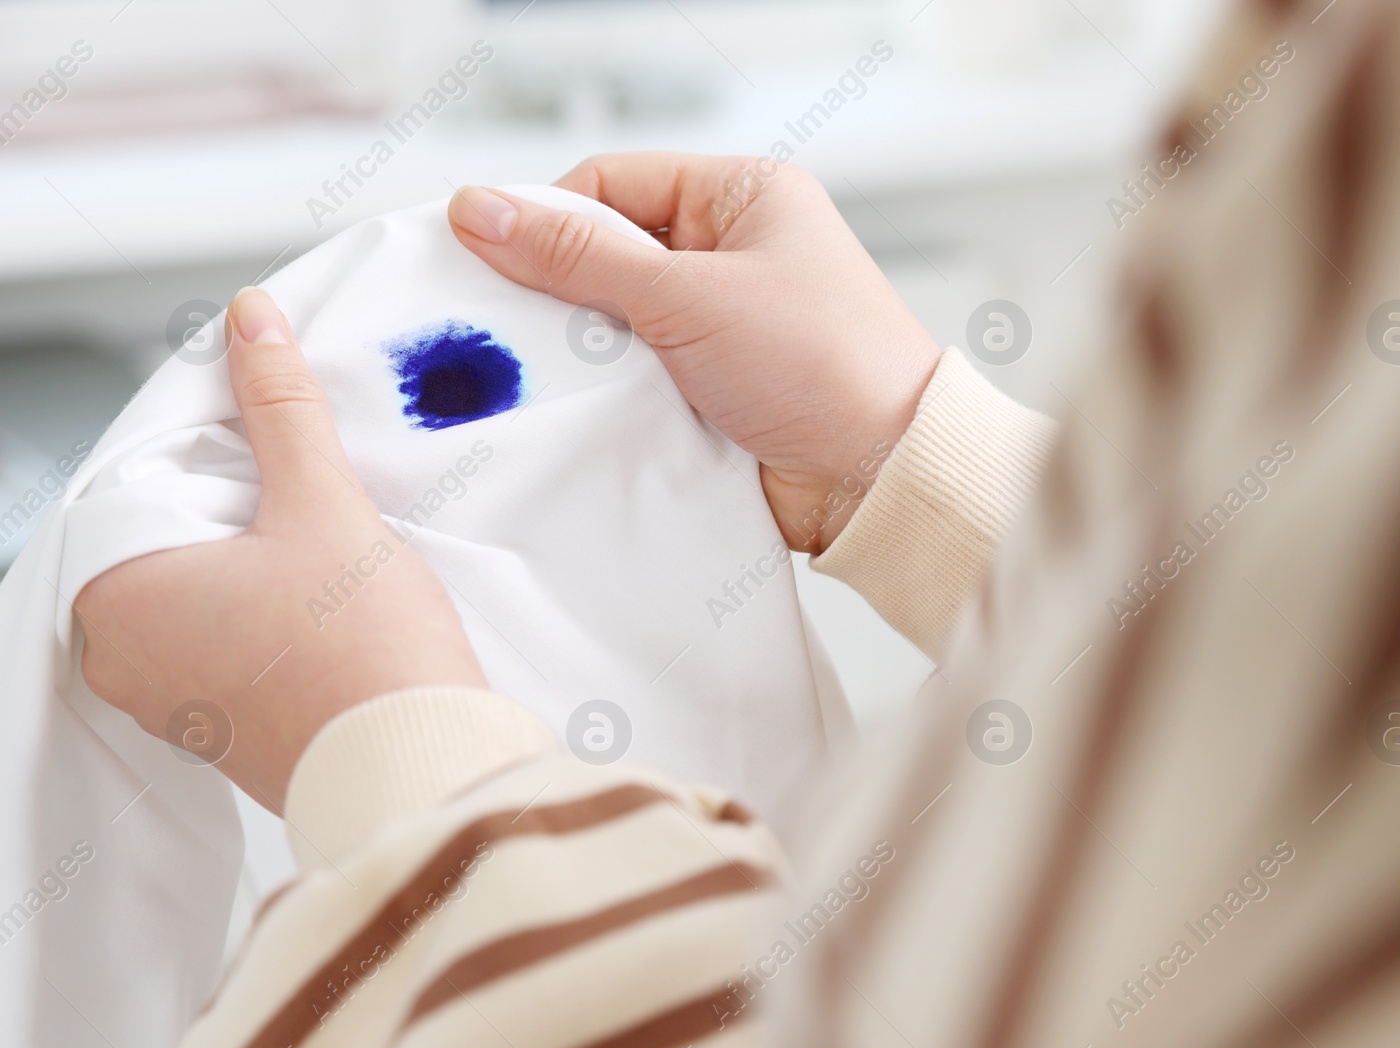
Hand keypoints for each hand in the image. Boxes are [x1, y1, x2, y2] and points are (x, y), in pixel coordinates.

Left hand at [75, 287, 486, 811]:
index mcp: (114, 598)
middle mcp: (123, 660)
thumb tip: (250, 324)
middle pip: (166, 533)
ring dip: (254, 554)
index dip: (208, 442)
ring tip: (326, 542)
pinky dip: (266, 608)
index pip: (136, 480)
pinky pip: (227, 640)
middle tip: (305, 483)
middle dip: (234, 498)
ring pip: (199, 586)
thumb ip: (279, 406)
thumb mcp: (321, 504)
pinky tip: (327, 596)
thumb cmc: (363, 657)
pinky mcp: (222, 729)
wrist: (422, 764)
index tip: (268, 429)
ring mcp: (170, 703)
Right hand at [447, 153, 941, 552]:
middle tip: (509, 325)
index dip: (548, 217)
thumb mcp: (689, 296)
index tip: (486, 255)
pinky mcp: (713, 389)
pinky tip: (584, 409)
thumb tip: (482, 211)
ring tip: (554, 372)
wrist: (881, 476)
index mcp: (742, 197)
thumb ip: (580, 258)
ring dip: (586, 351)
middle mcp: (732, 254)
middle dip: (561, 291)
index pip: (613, 183)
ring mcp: (722, 325)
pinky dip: (610, 394)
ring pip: (615, 323)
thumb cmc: (823, 364)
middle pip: (607, 253)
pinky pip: (636, 378)